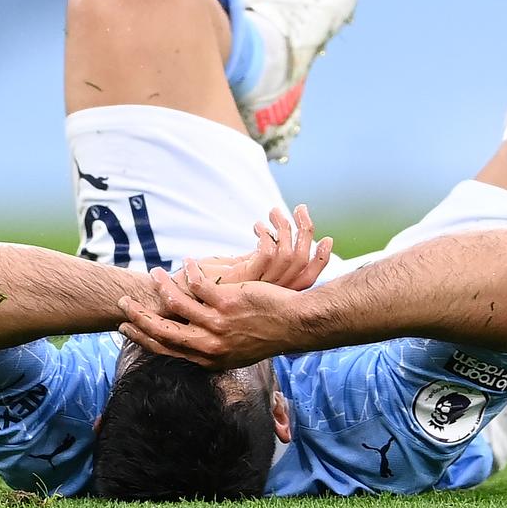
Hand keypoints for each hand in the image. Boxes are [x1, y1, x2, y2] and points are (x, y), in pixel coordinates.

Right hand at [117, 258, 311, 369]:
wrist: (294, 325)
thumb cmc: (266, 336)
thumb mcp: (235, 353)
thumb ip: (211, 350)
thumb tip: (191, 347)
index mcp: (207, 359)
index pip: (164, 349)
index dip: (142, 337)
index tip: (126, 326)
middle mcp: (208, 345)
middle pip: (162, 330)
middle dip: (138, 315)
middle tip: (123, 302)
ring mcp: (217, 324)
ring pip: (176, 303)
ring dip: (162, 286)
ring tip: (154, 274)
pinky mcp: (228, 302)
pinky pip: (198, 285)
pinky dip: (189, 272)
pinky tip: (187, 263)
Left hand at [169, 205, 332, 295]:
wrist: (178, 299)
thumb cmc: (203, 286)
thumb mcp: (237, 276)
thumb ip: (254, 264)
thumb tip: (271, 242)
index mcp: (275, 293)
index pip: (310, 278)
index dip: (322, 259)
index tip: (328, 239)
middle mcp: (271, 293)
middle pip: (305, 262)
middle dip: (307, 231)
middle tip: (301, 208)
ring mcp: (260, 289)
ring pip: (290, 254)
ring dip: (285, 226)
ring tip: (274, 212)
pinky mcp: (245, 282)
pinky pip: (269, 252)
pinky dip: (267, 234)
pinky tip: (257, 226)